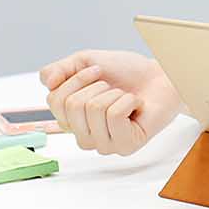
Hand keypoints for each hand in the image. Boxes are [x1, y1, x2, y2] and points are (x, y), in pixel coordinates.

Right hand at [39, 49, 181, 155]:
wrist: (161, 76)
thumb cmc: (126, 72)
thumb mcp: (85, 61)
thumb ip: (59, 69)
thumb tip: (47, 82)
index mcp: (71, 120)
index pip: (54, 100)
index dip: (77, 78)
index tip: (97, 70)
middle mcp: (84, 136)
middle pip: (72, 105)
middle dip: (96, 85)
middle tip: (114, 87)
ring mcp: (104, 145)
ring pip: (94, 109)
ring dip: (114, 93)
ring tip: (126, 98)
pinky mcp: (125, 146)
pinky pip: (115, 116)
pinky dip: (129, 101)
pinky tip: (136, 107)